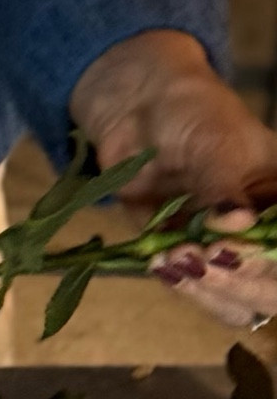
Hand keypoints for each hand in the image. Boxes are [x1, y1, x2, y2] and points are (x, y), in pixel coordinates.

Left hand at [70, 30, 276, 331]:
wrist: (136, 99)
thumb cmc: (194, 109)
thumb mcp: (218, 141)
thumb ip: (224, 186)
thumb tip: (236, 222)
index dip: (268, 264)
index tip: (237, 251)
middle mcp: (258, 234)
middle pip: (267, 288)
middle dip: (242, 281)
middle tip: (209, 258)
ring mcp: (219, 246)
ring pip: (231, 298)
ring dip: (208, 290)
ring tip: (179, 259)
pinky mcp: (177, 250)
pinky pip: (186, 283)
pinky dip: (176, 281)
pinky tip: (161, 263)